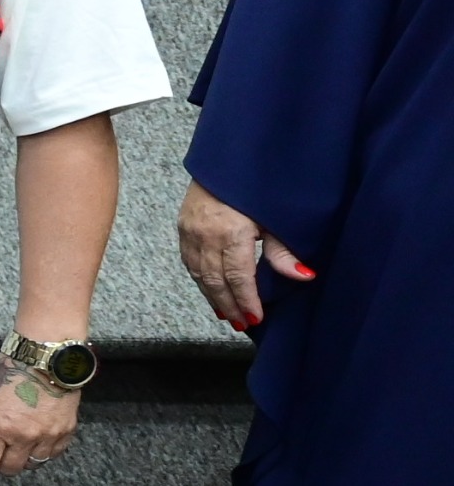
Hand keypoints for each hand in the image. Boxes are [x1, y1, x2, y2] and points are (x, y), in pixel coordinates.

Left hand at [0, 354, 81, 473]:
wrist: (45, 357)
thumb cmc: (9, 371)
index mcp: (1, 428)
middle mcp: (26, 437)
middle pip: (9, 469)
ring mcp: (49, 435)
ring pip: (33, 464)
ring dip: (20, 460)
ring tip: (12, 445)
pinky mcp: (67, 431)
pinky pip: (53, 454)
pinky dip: (41, 453)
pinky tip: (33, 441)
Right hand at [178, 177, 308, 331]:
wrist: (225, 160)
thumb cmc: (255, 187)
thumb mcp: (275, 218)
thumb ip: (283, 250)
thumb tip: (303, 276)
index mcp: (230, 233)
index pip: (238, 277)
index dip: (247, 301)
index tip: (256, 318)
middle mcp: (205, 235)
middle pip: (216, 281)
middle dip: (229, 305)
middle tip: (242, 325)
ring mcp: (190, 232)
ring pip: (199, 274)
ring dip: (213, 297)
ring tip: (227, 315)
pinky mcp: (182, 228)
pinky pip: (189, 262)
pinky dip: (200, 280)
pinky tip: (210, 291)